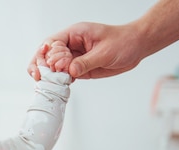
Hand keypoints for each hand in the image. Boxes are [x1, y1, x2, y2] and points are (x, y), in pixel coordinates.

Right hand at [28, 22, 142, 80]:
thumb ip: (86, 62)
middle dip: (42, 65)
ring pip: (52, 66)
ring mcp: (73, 57)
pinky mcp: (78, 68)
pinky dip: (58, 82)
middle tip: (42, 77)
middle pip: (47, 54)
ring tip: (46, 83)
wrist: (136, 47)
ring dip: (48, 75)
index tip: (52, 67)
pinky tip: (58, 86)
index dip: (47, 54)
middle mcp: (71, 45)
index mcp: (75, 34)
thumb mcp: (104, 52)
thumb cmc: (123, 41)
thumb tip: (70, 71)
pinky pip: (63, 75)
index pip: (52, 43)